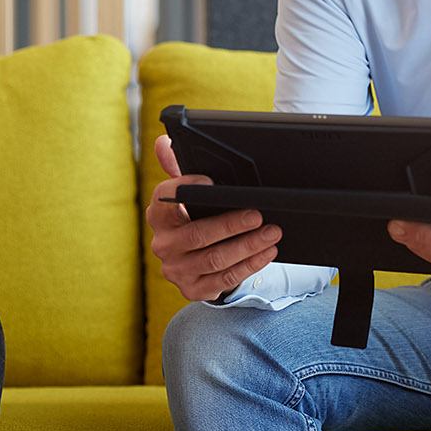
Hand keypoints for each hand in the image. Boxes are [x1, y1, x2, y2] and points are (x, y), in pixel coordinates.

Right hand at [146, 134, 281, 301]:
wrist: (193, 261)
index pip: (165, 198)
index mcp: (158, 215)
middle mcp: (163, 244)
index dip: (186, 188)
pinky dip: (249, 265)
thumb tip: (163, 141)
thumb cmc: (193, 218)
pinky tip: (266, 253)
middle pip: (198, 234)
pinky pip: (224, 279)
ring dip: (247, 246)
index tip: (211, 182)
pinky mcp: (193, 289)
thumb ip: (177, 166)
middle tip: (258, 214)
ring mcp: (176, 269)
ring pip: (215, 259)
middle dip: (232, 224)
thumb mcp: (186, 193)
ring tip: (271, 233)